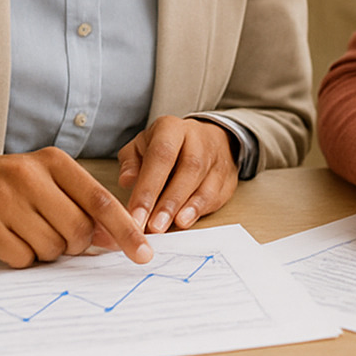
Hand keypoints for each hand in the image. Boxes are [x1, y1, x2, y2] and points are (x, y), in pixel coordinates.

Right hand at [0, 148, 151, 268]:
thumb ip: (80, 203)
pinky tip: (9, 239)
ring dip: (46, 250)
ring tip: (26, 230)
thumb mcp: (45, 179)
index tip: (143, 252)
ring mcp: (6, 201)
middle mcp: (31, 176)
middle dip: (75, 244)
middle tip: (58, 235)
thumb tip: (114, 239)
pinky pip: (23, 259)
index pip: (100, 200)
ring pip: (52, 248)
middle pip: (78, 230)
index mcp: (54, 162)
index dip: (125, 229)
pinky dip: (23, 257)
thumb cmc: (6, 183)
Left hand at [118, 116, 238, 233]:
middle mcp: (198, 139)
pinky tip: (187, 221)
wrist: (205, 138)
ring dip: (187, 208)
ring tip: (171, 227)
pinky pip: (218, 195)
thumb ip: (131, 161)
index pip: (161, 155)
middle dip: (170, 201)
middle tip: (154, 226)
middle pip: (188, 169)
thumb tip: (127, 180)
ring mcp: (217, 158)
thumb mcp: (142, 145)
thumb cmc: (166, 147)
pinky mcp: (228, 176)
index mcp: (171, 129)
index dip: (148, 187)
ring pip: (206, 183)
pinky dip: (202, 210)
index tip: (136, 216)